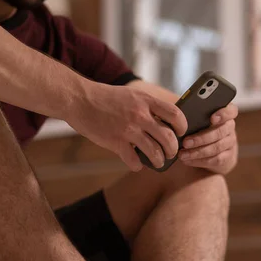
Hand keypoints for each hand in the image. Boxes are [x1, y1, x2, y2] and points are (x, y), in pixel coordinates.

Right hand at [66, 83, 187, 170]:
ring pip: (155, 152)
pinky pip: (134, 161)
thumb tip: (167, 121)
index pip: (175, 114)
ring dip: (160, 161)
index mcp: (146, 101)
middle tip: (171, 153)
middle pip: (168, 137)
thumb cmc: (107, 98)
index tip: (180, 133)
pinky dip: (138, 166)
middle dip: (173, 150)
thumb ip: (149, 106)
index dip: (182, 126)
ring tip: (158, 162)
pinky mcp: (115, 142)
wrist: (79, 99)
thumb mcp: (132, 95)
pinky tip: (137, 164)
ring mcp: (128, 130)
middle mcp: (139, 115)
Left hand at [178, 104, 238, 174]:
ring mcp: (230, 143)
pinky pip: (215, 160)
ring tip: (182, 154)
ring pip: (217, 147)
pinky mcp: (228, 158)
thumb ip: (193, 116)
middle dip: (201, 138)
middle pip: (221, 131)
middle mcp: (230, 127)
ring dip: (198, 152)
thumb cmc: (198, 128)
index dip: (223, 114)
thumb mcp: (196, 120)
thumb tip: (180, 116)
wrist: (208, 149)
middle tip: (185, 142)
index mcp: (224, 114)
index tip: (212, 119)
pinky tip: (187, 160)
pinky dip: (199, 161)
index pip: (231, 111)